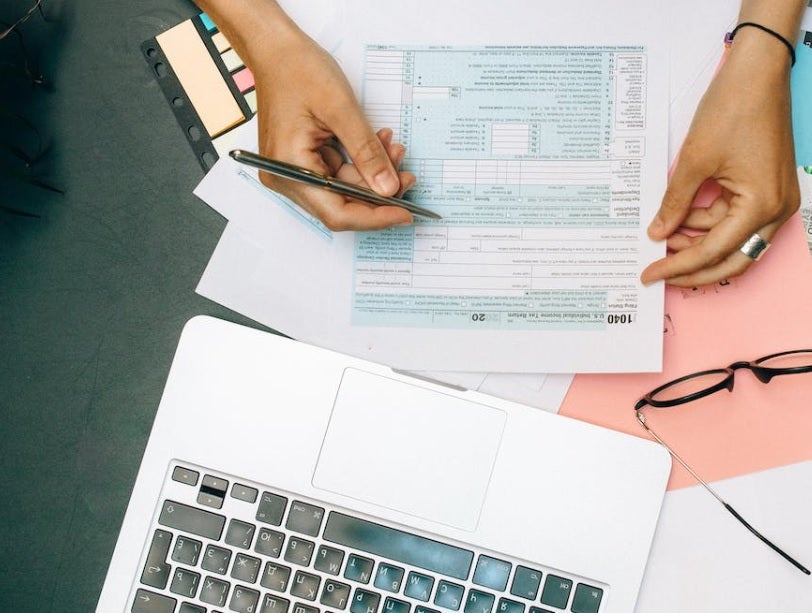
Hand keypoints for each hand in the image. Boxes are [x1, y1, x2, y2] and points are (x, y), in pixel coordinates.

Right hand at [249, 21, 414, 230]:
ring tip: (394, 149)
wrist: (277, 50)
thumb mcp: (341, 109)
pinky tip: (378, 145)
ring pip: (343, 190)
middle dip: (377, 193)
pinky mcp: (303, 162)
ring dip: (372, 175)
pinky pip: (338, 174)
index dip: (374, 217)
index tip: (405, 213)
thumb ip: (366, 153)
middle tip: (407, 176)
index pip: (336, 213)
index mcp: (287, 169)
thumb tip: (388, 188)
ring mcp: (294, 172)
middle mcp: (286, 178)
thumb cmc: (297, 70)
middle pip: (341, 205)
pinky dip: (360, 163)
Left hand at [641, 30, 799, 286]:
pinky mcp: (766, 189)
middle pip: (731, 259)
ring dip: (698, 242)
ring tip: (662, 236)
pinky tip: (681, 219)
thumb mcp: (693, 162)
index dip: (677, 267)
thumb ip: (675, 204)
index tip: (649, 274)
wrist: (756, 72)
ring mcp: (775, 199)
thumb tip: (658, 233)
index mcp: (762, 205)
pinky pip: (735, 218)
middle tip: (658, 272)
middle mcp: (776, 209)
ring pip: (732, 240)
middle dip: (693, 268)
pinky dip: (708, 222)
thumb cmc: (732, 110)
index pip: (713, 251)